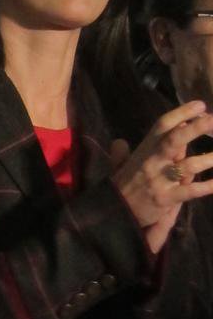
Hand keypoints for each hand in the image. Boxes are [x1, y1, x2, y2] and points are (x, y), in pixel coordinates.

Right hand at [110, 103, 212, 253]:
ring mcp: (160, 180)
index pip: (162, 126)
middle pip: (174, 140)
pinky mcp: (166, 199)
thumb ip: (121, 153)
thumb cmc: (122, 187)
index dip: (181, 113)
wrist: (115, 213)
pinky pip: (190, 191)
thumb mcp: (120, 166)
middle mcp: (153, 161)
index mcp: (145, 150)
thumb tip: (120, 142)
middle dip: (195, 128)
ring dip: (208, 160)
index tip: (200, 105)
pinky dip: (207, 187)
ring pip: (187, 166)